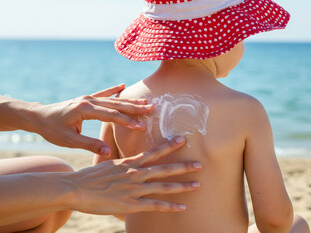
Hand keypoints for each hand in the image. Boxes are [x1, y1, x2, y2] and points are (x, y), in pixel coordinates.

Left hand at [31, 84, 151, 154]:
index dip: (127, 121)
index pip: (111, 116)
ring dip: (128, 101)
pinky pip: (103, 94)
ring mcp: (87, 98)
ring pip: (112, 99)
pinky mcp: (86, 99)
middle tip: (151, 108)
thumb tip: (107, 152)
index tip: (141, 126)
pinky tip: (123, 85)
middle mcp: (88, 101)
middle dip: (134, 107)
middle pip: (116, 104)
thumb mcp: (69, 140)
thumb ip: (89, 145)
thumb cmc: (51, 129)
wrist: (37, 117)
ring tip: (144, 101)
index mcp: (85, 110)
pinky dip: (113, 90)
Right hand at [65, 137, 201, 213]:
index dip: (169, 145)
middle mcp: (135, 173)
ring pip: (164, 186)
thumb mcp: (108, 164)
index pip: (153, 152)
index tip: (182, 139)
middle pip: (165, 168)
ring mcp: (134, 189)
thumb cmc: (89, 177)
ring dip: (182, 185)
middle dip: (184, 166)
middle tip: (200, 164)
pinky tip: (182, 207)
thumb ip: (122, 164)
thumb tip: (128, 163)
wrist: (75, 188)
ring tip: (197, 184)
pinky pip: (155, 205)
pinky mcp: (131, 204)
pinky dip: (170, 206)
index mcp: (129, 162)